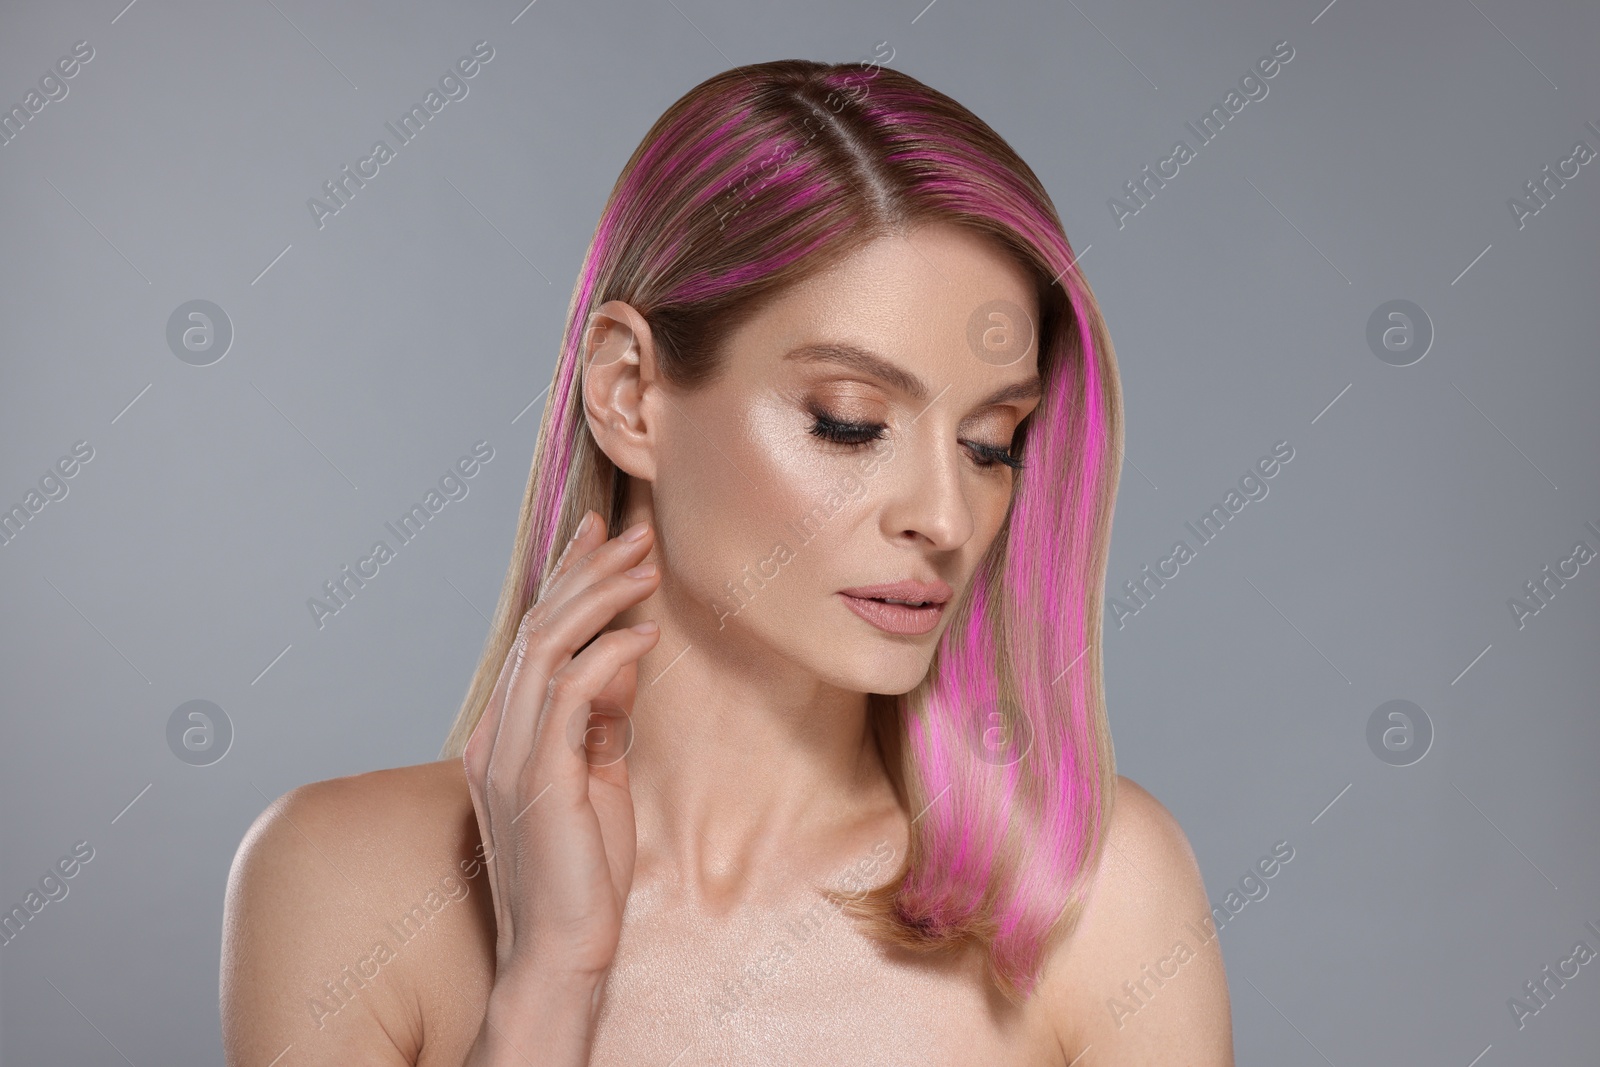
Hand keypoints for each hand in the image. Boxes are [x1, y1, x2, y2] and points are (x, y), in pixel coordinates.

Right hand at [462, 509, 660, 984]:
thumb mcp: (598, 777)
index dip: (564, 579)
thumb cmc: (581, 871)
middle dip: (585, 571)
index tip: (598, 533)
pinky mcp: (539, 777)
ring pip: (546, 646)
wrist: (561, 948)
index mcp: (503, 733)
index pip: (532, 637)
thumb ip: (601, 719)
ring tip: (645, 566)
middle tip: (632, 533)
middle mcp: (496, 735)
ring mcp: (511, 755)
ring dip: (599, 598)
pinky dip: (609, 654)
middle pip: (536, 627)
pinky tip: (645, 635)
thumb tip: (623, 658)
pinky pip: (571, 692)